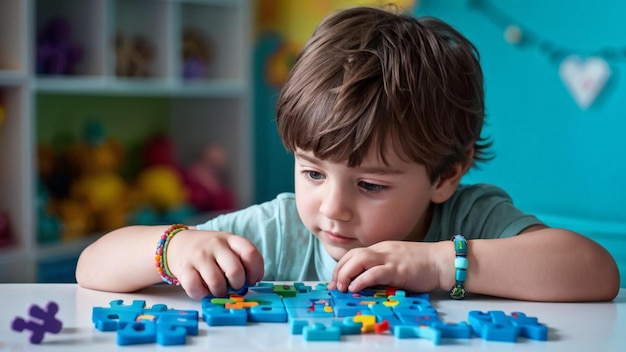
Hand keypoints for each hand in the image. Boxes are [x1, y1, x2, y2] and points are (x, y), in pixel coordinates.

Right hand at [166, 230, 263, 298]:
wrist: (177, 244)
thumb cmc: (209, 250)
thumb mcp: (227, 246)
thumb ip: (240, 259)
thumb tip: (250, 282)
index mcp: (230, 239)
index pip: (250, 253)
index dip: (256, 271)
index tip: (252, 279)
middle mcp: (215, 245)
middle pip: (235, 271)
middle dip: (238, 285)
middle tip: (234, 287)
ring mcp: (199, 256)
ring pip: (217, 283)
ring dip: (220, 292)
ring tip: (219, 290)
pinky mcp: (184, 269)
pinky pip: (196, 288)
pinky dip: (201, 294)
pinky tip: (203, 289)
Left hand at [328, 240, 446, 293]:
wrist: (443, 261)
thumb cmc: (423, 264)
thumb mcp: (398, 262)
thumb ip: (383, 267)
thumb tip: (366, 281)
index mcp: (382, 249)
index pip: (355, 254)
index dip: (341, 266)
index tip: (336, 280)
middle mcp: (383, 250)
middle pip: (353, 255)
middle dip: (339, 270)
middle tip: (335, 286)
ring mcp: (390, 258)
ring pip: (359, 260)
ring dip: (346, 273)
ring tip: (342, 287)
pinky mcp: (398, 269)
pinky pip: (375, 272)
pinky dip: (362, 279)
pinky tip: (355, 287)